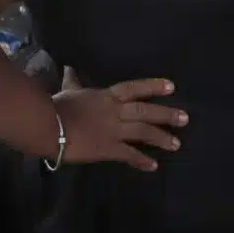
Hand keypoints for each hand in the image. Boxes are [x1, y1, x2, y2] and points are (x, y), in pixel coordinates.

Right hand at [55, 79, 187, 171]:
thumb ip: (73, 80)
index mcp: (106, 96)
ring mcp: (113, 130)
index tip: (172, 86)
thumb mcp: (68, 89)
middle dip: (166, 114)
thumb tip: (69, 66)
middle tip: (185, 118)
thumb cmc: (56, 106)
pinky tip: (154, 166)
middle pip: (145, 111)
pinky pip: (129, 154)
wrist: (47, 126)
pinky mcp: (107, 148)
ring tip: (176, 144)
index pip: (134, 88)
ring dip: (161, 137)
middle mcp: (114, 111)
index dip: (153, 86)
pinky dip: (142, 160)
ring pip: (143, 131)